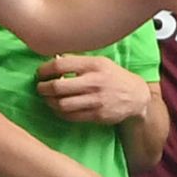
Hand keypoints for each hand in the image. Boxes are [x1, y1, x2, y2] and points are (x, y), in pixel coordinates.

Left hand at [35, 55, 150, 125]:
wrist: (136, 96)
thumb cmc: (113, 75)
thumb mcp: (98, 61)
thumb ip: (77, 61)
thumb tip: (52, 59)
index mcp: (93, 65)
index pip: (60, 65)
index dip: (44, 69)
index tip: (40, 73)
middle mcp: (94, 82)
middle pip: (58, 87)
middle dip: (43, 87)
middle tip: (40, 87)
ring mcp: (96, 101)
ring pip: (62, 104)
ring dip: (49, 102)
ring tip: (47, 98)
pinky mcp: (98, 116)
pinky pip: (71, 116)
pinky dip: (60, 112)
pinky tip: (58, 107)